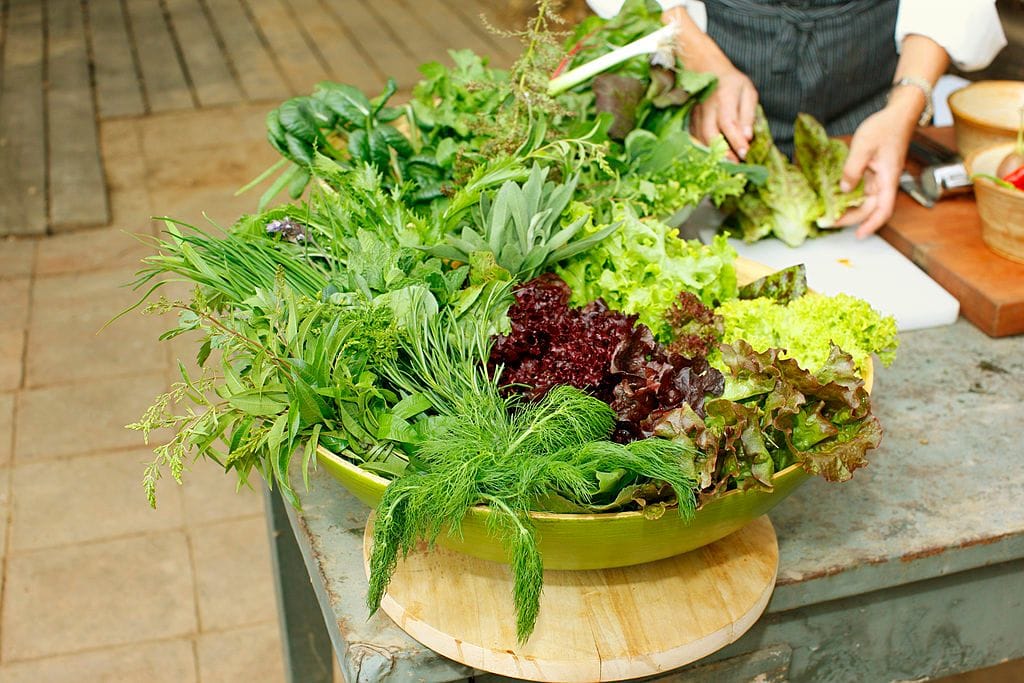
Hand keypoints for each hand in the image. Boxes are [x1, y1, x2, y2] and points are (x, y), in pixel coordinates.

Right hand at [660, 7, 758, 159]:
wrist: (705, 68)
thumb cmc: (731, 82)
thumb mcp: (747, 91)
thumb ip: (748, 114)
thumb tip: (748, 137)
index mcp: (724, 97)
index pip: (729, 122)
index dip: (736, 140)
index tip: (744, 154)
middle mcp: (707, 106)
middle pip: (710, 133)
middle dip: (722, 152)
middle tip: (734, 164)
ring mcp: (695, 113)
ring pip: (700, 138)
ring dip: (712, 153)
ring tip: (725, 164)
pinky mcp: (689, 119)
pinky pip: (693, 137)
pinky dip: (702, 149)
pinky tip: (712, 156)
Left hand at [834, 102, 916, 236]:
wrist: (897, 113)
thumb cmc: (885, 127)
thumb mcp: (864, 146)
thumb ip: (852, 169)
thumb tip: (844, 189)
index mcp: (887, 179)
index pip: (883, 210)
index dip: (872, 225)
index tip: (859, 235)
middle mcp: (885, 182)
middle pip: (870, 208)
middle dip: (851, 218)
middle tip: (829, 222)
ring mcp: (879, 177)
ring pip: (865, 200)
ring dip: (849, 208)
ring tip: (830, 213)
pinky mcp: (873, 172)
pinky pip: (862, 189)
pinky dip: (850, 196)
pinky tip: (836, 198)